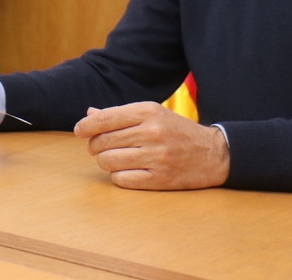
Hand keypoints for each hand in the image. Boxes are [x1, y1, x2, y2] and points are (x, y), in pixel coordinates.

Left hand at [73, 101, 229, 189]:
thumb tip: (89, 114)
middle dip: (95, 145)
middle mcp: (151, 132)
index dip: (86, 126)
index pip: (105, 118)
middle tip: (100, 147)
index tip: (78, 131)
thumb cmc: (176, 131)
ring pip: (108, 161)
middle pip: (102, 142)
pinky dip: (118, 176)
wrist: (213, 154)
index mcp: (148, 111)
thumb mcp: (152, 114)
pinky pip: (121, 179)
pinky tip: (127, 170)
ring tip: (114, 158)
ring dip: (105, 161)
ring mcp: (156, 157)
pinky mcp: (159, 179)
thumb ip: (120, 115)